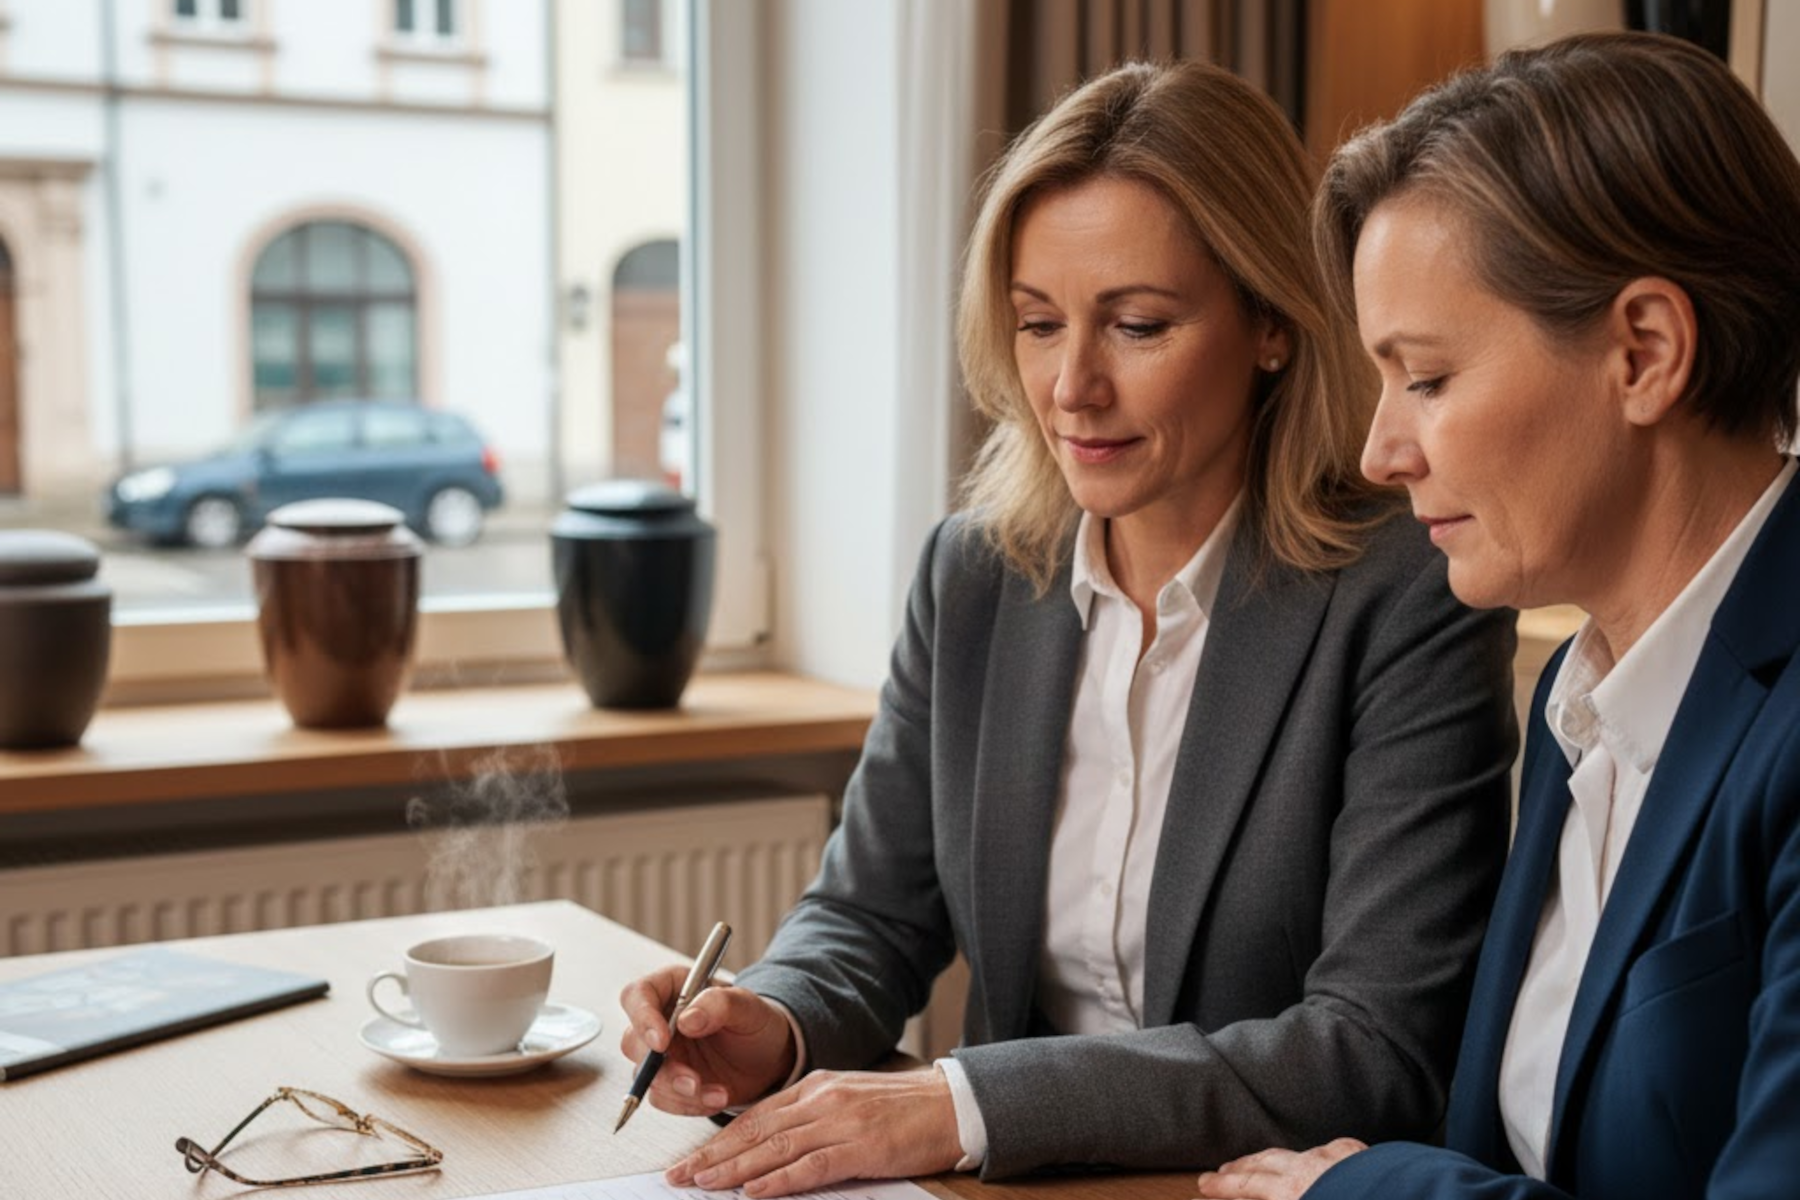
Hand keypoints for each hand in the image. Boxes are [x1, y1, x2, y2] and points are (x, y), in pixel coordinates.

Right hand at [617, 965, 796, 1113]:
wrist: (769, 1058)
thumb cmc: (757, 1022)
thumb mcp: (748, 1007)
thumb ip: (719, 1004)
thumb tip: (687, 1019)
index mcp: (673, 988)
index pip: (638, 996)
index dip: (642, 1018)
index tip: (662, 1041)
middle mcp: (660, 1020)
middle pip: (633, 1042)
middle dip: (662, 1068)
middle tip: (692, 1081)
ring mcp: (662, 1054)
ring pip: (647, 1077)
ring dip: (679, 1092)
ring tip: (718, 1093)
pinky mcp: (668, 1083)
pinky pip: (663, 1099)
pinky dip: (689, 1105)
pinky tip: (716, 1097)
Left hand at [664, 1067, 963, 1196]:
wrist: (952, 1105)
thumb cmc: (904, 1110)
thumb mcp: (848, 1101)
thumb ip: (811, 1117)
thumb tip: (772, 1145)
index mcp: (815, 1086)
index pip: (755, 1115)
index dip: (718, 1139)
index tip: (691, 1159)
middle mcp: (821, 1099)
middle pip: (755, 1131)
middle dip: (713, 1156)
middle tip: (679, 1176)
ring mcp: (840, 1121)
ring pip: (774, 1148)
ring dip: (733, 1169)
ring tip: (702, 1184)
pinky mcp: (861, 1147)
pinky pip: (811, 1166)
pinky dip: (779, 1180)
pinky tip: (754, 1191)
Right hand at [1194, 1140, 1367, 1199]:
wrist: (1406, 1199)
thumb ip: (1270, 1196)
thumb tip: (1238, 1198)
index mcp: (1291, 1191)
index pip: (1246, 1185)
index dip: (1223, 1186)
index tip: (1204, 1184)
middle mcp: (1307, 1169)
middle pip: (1264, 1163)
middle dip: (1240, 1167)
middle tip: (1223, 1170)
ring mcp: (1333, 1159)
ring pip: (1295, 1152)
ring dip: (1274, 1158)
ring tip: (1261, 1161)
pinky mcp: (1359, 1157)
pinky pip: (1333, 1149)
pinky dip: (1320, 1153)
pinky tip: (1321, 1153)